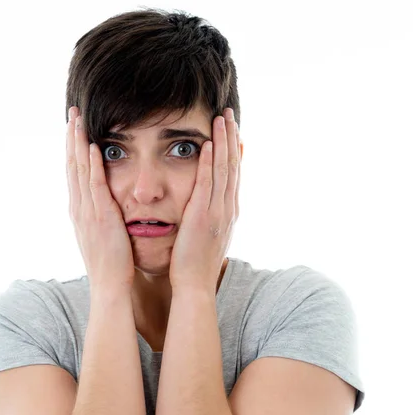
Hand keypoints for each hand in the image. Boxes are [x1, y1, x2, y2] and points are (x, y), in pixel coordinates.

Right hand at [66, 106, 135, 295]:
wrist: (109, 287)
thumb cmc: (110, 264)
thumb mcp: (100, 236)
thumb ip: (100, 217)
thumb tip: (103, 206)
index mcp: (80, 211)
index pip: (74, 173)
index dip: (73, 149)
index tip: (74, 128)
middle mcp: (79, 208)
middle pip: (72, 165)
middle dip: (71, 138)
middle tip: (71, 114)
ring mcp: (87, 211)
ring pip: (79, 170)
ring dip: (78, 143)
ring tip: (77, 120)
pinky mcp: (101, 217)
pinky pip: (95, 185)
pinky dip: (92, 165)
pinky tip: (93, 146)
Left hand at [169, 108, 240, 295]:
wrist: (194, 286)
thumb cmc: (195, 264)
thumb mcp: (207, 237)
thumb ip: (208, 219)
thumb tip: (206, 208)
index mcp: (227, 212)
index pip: (233, 175)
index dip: (234, 151)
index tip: (233, 132)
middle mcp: (227, 209)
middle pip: (232, 166)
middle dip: (231, 138)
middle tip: (230, 114)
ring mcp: (217, 212)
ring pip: (223, 170)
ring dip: (223, 142)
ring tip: (221, 118)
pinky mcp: (203, 217)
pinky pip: (207, 184)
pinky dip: (209, 163)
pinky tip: (207, 144)